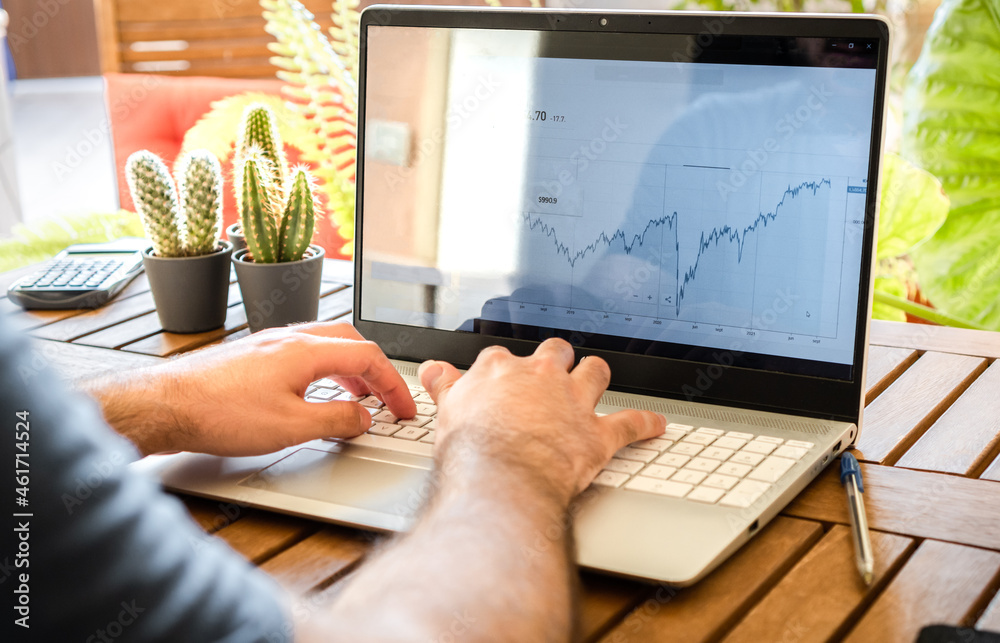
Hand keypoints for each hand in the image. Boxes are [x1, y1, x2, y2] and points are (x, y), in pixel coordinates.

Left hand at [87, 322, 415, 455]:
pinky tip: (315, 394)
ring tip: (358, 398)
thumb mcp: (291, 426)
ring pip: (325, 345)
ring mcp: (268, 345)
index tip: (404, 409)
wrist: (164, 405)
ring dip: (349, 370)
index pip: (368, 356)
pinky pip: (302, 355)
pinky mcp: (252, 357)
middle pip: (350, 341)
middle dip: (375, 370)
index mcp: (306, 350)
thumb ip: (335, 420)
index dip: (393, 384)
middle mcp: (289, 338)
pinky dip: (324, 371)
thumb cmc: (219, 412)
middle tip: (387, 398)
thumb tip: (362, 417)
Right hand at [418, 338, 664, 502]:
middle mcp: (540, 378)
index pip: (502, 358)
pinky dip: (646, 424)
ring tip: (597, 379)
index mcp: (500, 371)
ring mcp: (571, 403)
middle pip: (554, 352)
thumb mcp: (446, 410)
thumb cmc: (472, 450)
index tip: (501, 378)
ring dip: (597, 376)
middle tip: (552, 371)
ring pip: (594, 374)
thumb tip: (432, 369)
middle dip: (556, 359)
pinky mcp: (597, 434)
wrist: (501, 478)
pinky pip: (631, 424)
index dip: (503, 369)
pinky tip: (657, 424)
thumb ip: (443, 385)